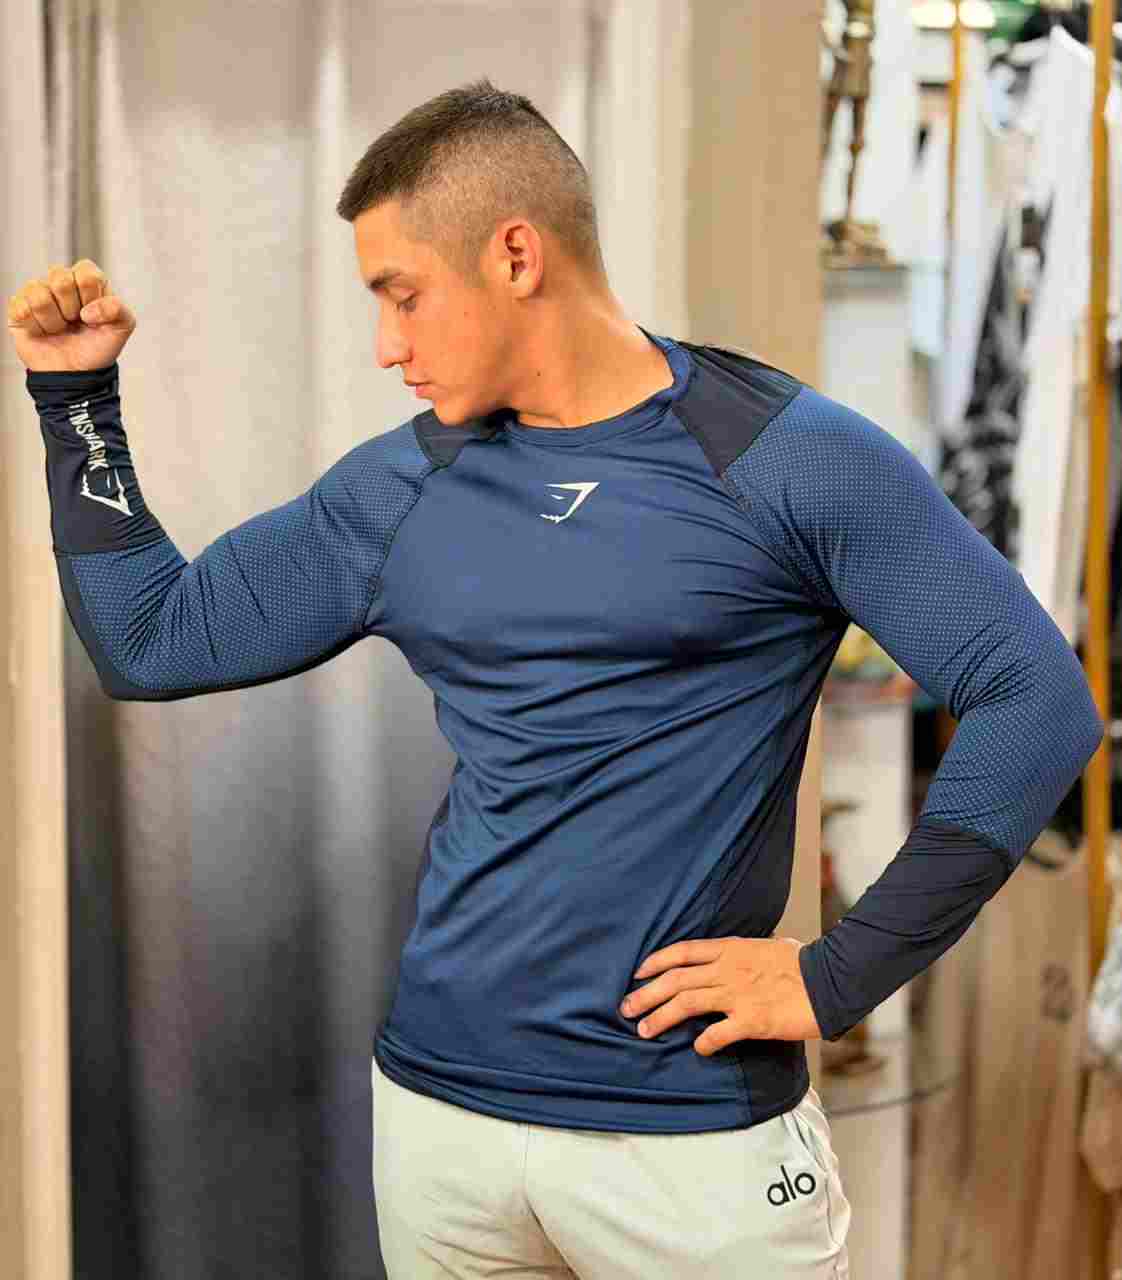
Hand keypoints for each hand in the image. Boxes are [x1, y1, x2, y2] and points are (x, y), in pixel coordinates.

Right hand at [7, 259, 134, 371]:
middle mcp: (60, 283)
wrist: (76, 374)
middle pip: (60, 278)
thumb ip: (119, 309)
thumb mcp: (123, 327)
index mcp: (86, 281)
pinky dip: (36, 327)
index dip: (90, 295)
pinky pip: (22, 309)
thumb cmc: (97, 348)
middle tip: (74, 322)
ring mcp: (38, 294)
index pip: (85, 271)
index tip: (93, 314)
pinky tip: (43, 332)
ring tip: (59, 329)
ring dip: (54, 321)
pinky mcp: (19, 308)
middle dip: (71, 308)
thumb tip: (88, 311)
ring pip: (39, 295)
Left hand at [619, 935, 821, 1055]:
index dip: (656, 962)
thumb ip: (744, 954)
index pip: (682, 952)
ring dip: (661, 1017)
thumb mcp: (766, 946)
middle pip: (675, 980)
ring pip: (687, 1004)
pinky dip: (703, 1042)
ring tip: (643, 1030)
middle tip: (626, 1008)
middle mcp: (728, 970)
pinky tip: (696, 1049)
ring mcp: (738, 994)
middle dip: (646, 994)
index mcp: (730, 949)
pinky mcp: (752, 1020)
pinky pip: (718, 1033)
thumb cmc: (802, 963)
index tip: (638, 973)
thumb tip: (735, 957)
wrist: (829, 980)